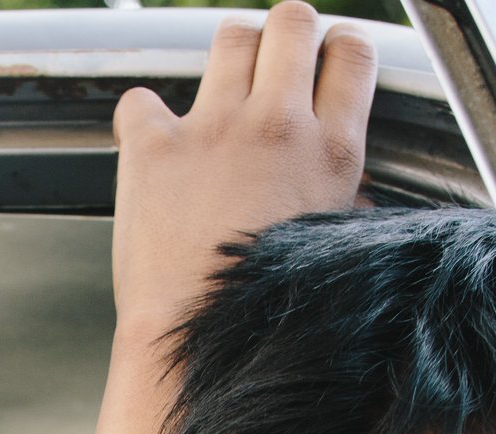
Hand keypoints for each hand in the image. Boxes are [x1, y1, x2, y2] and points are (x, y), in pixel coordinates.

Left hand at [111, 0, 378, 338]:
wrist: (196, 339)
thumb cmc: (263, 309)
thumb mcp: (330, 248)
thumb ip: (336, 200)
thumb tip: (344, 199)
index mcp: (331, 151)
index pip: (353, 49)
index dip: (336, 48)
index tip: (322, 65)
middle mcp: (277, 126)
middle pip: (293, 21)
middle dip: (285, 31)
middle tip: (273, 63)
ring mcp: (214, 129)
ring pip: (230, 36)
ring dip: (228, 55)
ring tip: (223, 90)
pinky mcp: (154, 146)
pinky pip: (142, 99)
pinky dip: (144, 117)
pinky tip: (154, 141)